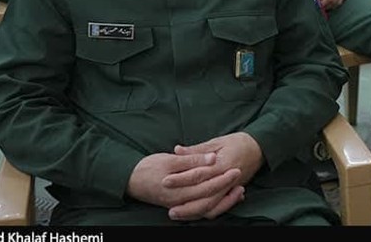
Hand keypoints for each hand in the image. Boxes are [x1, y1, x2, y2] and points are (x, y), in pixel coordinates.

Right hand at [126, 151, 242, 220]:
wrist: (130, 180)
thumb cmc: (148, 168)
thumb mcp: (169, 160)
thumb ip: (191, 160)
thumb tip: (211, 158)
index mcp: (179, 189)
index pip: (206, 184)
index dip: (222, 177)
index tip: (236, 168)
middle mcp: (181, 202)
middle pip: (210, 199)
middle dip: (227, 189)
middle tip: (240, 176)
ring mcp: (181, 206)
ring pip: (207, 209)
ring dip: (224, 201)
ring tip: (239, 191)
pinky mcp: (181, 206)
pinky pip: (202, 210)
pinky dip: (216, 205)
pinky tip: (225, 197)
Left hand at [165, 132, 262, 219]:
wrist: (259, 148)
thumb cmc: (238, 142)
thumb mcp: (217, 142)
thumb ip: (197, 150)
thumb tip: (177, 150)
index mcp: (222, 164)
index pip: (199, 174)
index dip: (181, 178)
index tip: (166, 181)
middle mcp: (227, 179)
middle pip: (205, 197)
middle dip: (186, 205)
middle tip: (169, 209)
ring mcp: (230, 188)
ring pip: (212, 206)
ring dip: (194, 212)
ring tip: (177, 214)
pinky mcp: (232, 192)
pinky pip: (218, 207)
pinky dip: (205, 212)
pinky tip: (192, 213)